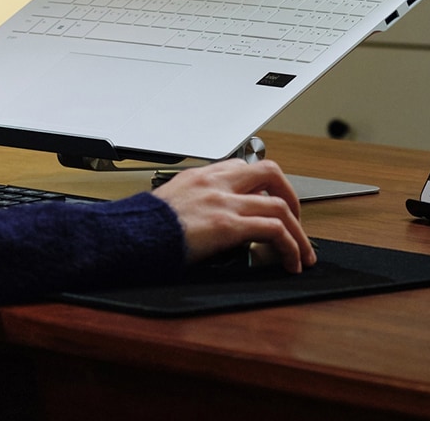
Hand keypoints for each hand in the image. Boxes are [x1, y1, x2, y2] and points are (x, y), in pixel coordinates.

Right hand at [151, 159, 316, 272]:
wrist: (129, 235)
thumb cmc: (142, 226)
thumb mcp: (169, 203)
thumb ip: (192, 204)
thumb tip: (205, 223)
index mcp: (200, 176)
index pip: (243, 168)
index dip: (264, 185)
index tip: (271, 202)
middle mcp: (215, 183)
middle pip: (270, 173)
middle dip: (291, 197)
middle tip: (295, 220)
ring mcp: (223, 202)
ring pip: (279, 205)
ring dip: (298, 232)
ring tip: (301, 254)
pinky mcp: (227, 225)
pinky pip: (274, 230)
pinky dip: (290, 245)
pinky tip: (289, 261)